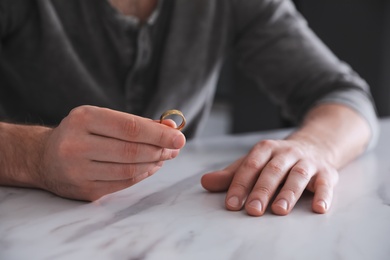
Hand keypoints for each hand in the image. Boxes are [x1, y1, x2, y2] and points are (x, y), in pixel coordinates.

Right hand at [38, 105, 185, 200]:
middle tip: (175, 148)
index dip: (158, 134)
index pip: (130, 128)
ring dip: (154, 163)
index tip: (179, 136)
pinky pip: (123, 184)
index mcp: (83, 119)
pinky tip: (151, 166)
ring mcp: (78, 171)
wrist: (44, 157)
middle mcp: (77, 145)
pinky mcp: (84, 191)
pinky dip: (143, 175)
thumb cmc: (81, 133)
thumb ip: (136, 123)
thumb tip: (170, 128)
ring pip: (129, 170)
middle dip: (160, 149)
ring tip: (165, 156)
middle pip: (132, 151)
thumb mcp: (102, 118)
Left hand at [201, 137, 338, 215]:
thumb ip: (232, 174)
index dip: (240, 184)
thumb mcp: (254, 162)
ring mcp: (308, 162)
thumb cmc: (277, 160)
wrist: (314, 145)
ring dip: (289, 193)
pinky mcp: (326, 172)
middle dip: (262, 191)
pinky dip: (323, 195)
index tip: (232, 204)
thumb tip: (205, 182)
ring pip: (298, 176)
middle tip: (252, 210)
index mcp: (266, 149)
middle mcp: (287, 153)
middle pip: (273, 171)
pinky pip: (326, 184)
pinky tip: (318, 208)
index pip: (251, 165)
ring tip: (280, 210)